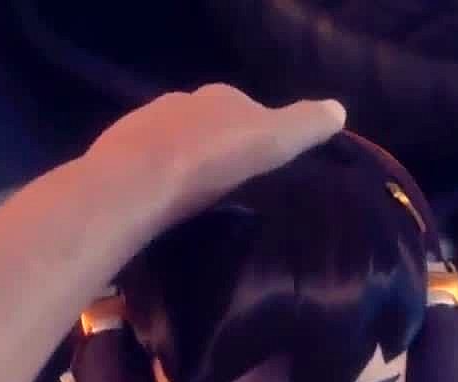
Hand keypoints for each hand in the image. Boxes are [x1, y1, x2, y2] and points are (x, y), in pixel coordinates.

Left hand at [86, 84, 346, 225]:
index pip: (245, 107)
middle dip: (217, 148)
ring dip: (184, 167)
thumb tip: (339, 110)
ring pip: (173, 146)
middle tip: (232, 183)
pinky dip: (157, 184)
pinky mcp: (118, 160)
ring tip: (198, 201)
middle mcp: (179, 104)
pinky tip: (164, 208)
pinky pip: (146, 171)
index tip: (265, 158)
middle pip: (206, 125)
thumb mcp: (274, 141)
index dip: (258, 131)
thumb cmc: (213, 158)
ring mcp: (143, 129)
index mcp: (220, 97)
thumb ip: (305, 125)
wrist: (139, 180)